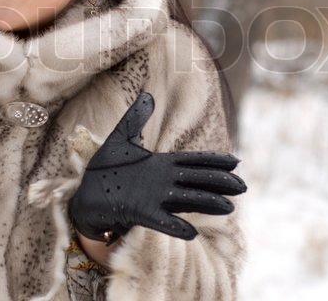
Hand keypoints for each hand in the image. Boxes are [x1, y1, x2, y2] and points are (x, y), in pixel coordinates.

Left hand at [69, 92, 245, 243]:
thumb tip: (148, 96)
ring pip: (185, 201)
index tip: (236, 162)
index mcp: (162, 165)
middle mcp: (162, 183)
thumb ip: (136, 118)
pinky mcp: (139, 213)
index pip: (193, 163)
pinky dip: (175, 226)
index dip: (214, 163)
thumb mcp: (121, 138)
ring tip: (228, 207)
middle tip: (242, 186)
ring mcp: (153, 199)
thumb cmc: (105, 168)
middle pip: (196, 182)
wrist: (85, 193)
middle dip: (218, 183)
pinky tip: (191, 232)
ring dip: (206, 204)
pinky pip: (161, 221)